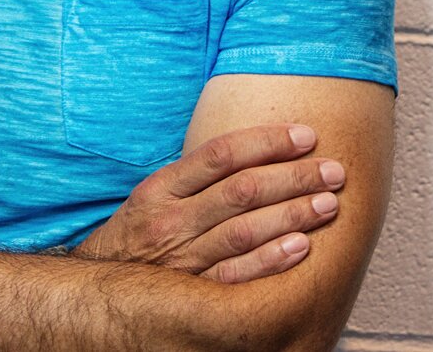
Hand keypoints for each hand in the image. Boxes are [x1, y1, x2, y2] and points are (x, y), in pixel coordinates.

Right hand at [72, 123, 346, 282]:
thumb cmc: (138, 237)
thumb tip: (260, 145)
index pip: (221, 154)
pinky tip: (301, 247)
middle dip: (294, 177)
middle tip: (333, 171)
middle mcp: (170, 221)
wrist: (98, 294)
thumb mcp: (154, 197)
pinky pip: (236, 277)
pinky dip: (270, 261)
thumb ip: (197, 176)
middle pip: (242, 191)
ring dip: (292, 215)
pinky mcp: (191, 296)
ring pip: (244, 232)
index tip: (307, 136)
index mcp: (160, 189)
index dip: (268, 141)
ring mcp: (180, 260)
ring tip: (328, 203)